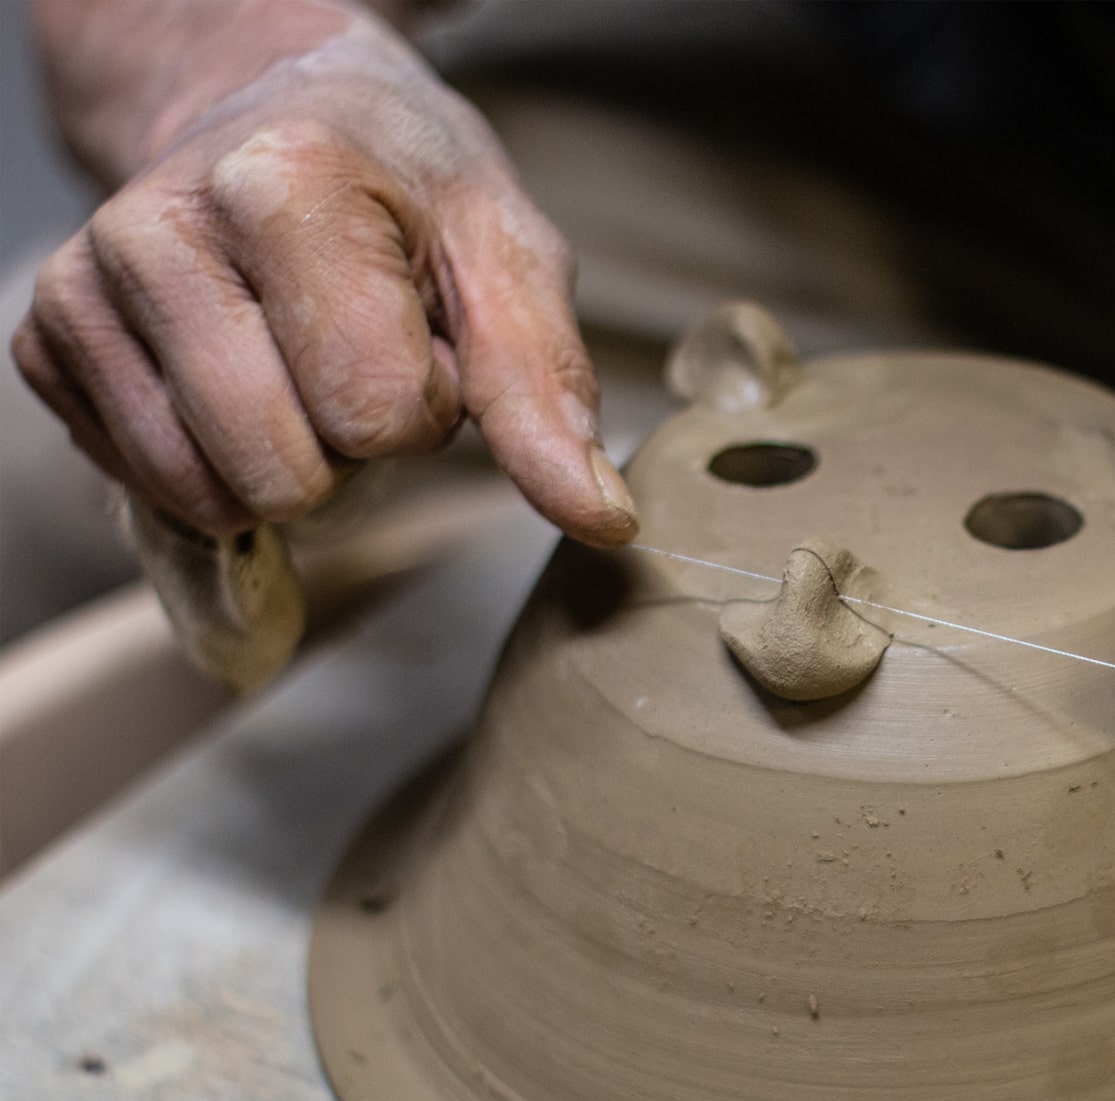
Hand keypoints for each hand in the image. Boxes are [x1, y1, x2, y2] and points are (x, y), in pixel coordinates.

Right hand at [11, 4, 635, 544]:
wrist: (276, 109)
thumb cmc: (405, 186)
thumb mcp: (507, 257)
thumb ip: (549, 392)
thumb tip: (600, 519)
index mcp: (285, 184)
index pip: (376, 412)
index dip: (426, 403)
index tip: (420, 332)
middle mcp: (158, 228)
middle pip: (284, 469)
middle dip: (352, 441)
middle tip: (357, 354)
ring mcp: (81, 285)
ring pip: (209, 494)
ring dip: (284, 458)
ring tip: (299, 361)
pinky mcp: (45, 342)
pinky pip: (150, 488)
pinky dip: (216, 463)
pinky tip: (240, 376)